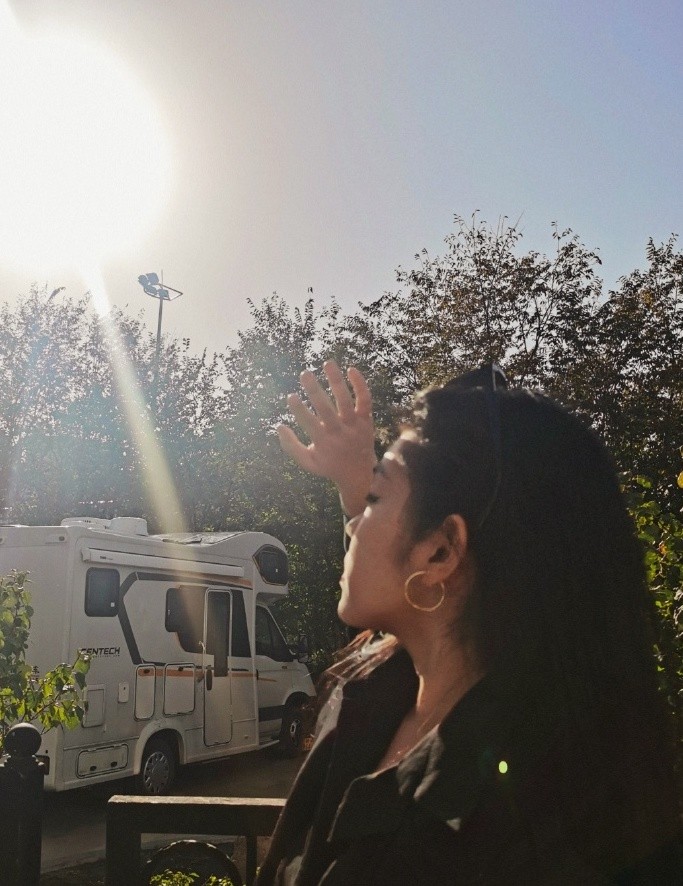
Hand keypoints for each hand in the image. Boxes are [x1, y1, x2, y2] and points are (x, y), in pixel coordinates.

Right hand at [277, 360, 376, 517]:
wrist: (360, 474)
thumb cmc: (329, 465)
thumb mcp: (308, 462)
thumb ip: (291, 446)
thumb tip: (278, 426)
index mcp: (324, 443)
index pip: (310, 424)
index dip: (299, 410)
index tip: (290, 395)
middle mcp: (340, 433)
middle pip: (327, 409)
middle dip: (315, 391)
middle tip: (304, 373)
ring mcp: (355, 425)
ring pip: (346, 400)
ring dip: (336, 381)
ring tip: (328, 362)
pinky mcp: (366, 420)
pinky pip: (365, 399)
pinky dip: (360, 384)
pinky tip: (351, 369)